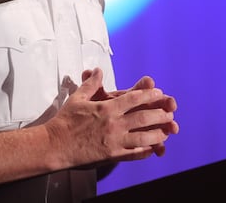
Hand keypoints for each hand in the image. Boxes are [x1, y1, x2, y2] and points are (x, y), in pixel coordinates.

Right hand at [46, 68, 178, 168]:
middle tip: (170, 112)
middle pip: (143, 118)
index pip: (133, 99)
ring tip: (167, 131)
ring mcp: (114, 141)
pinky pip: (133, 154)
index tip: (158, 93)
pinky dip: (145, 151)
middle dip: (159, 114)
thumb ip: (91, 84)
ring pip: (143, 137)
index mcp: (106, 108)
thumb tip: (97, 70)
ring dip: (157, 133)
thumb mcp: (78, 98)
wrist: (55, 144)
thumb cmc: (65, 121)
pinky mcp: (111, 155)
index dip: (148, 95)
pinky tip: (153, 149)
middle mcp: (113, 124)